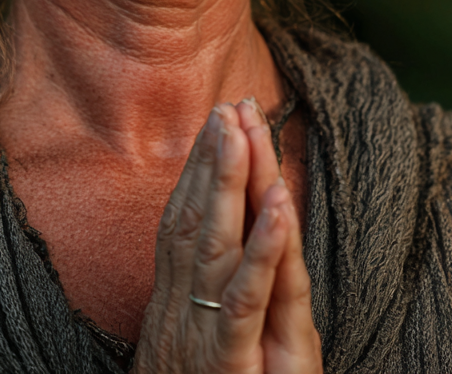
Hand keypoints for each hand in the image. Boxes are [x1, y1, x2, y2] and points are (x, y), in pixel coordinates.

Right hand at [133, 103, 321, 373]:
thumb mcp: (192, 354)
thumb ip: (202, 304)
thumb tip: (214, 256)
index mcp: (172, 308)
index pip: (182, 223)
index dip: (197, 170)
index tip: (215, 122)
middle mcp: (178, 313)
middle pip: (195, 221)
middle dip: (213, 160)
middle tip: (229, 105)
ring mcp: (202, 336)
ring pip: (216, 246)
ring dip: (231, 183)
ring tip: (245, 130)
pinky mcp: (229, 366)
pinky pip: (246, 301)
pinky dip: (263, 250)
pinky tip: (279, 206)